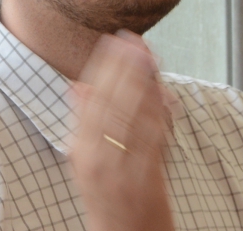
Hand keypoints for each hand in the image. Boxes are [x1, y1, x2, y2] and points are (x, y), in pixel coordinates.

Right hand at [69, 30, 173, 230]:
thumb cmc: (107, 200)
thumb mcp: (84, 161)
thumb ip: (82, 122)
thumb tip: (78, 85)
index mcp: (80, 151)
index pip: (91, 100)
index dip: (104, 68)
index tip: (113, 42)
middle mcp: (97, 159)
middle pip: (111, 103)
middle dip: (124, 68)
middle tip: (135, 40)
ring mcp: (121, 170)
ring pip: (132, 116)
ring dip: (143, 82)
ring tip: (150, 57)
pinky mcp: (146, 180)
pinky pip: (152, 139)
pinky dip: (159, 113)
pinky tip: (164, 93)